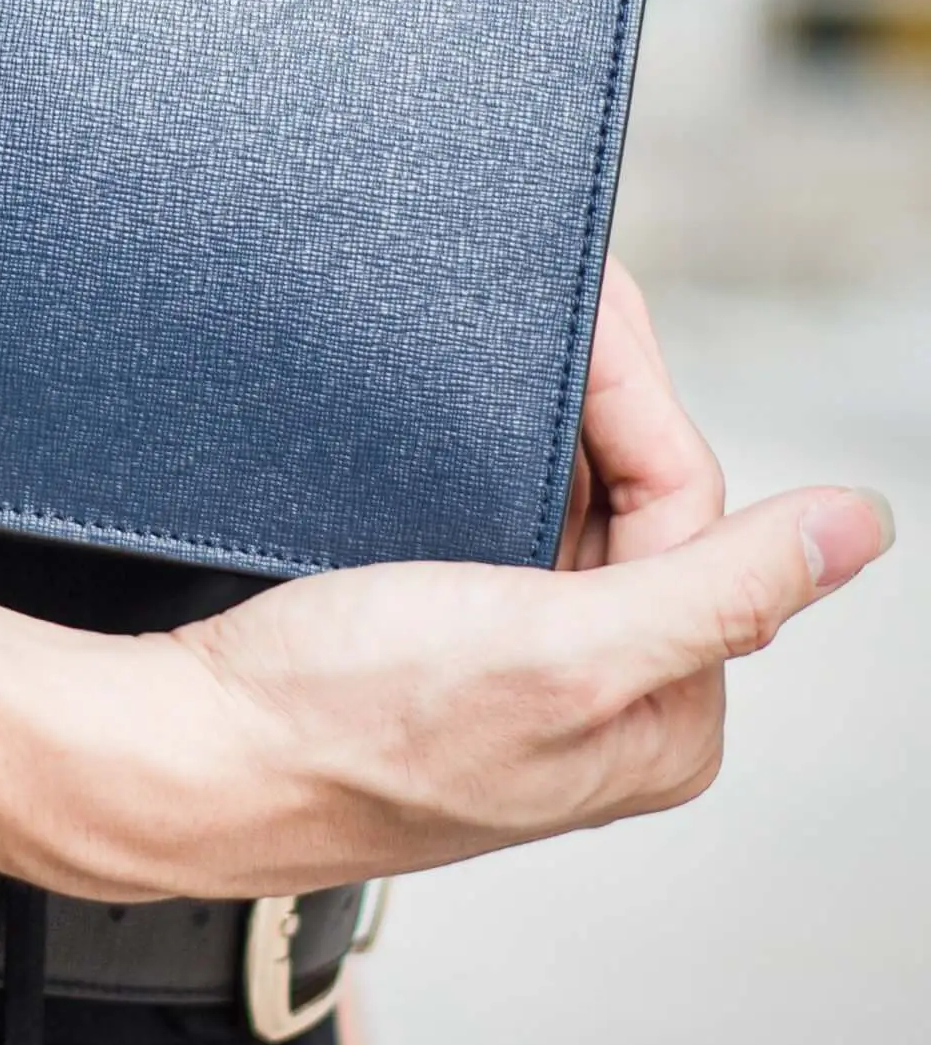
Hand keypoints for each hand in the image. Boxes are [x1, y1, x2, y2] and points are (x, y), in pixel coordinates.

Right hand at [39, 266, 894, 899]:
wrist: (181, 753)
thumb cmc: (343, 723)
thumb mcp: (557, 651)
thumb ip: (718, 588)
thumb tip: (862, 525)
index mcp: (660, 720)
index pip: (690, 510)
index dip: (638, 398)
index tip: (593, 301)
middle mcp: (603, 702)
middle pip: (631, 505)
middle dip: (593, 401)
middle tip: (558, 291)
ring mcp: (516, 676)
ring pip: (560, 511)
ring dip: (538, 425)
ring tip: (503, 330)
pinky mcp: (436, 649)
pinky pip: (489, 532)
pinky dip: (480, 466)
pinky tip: (445, 423)